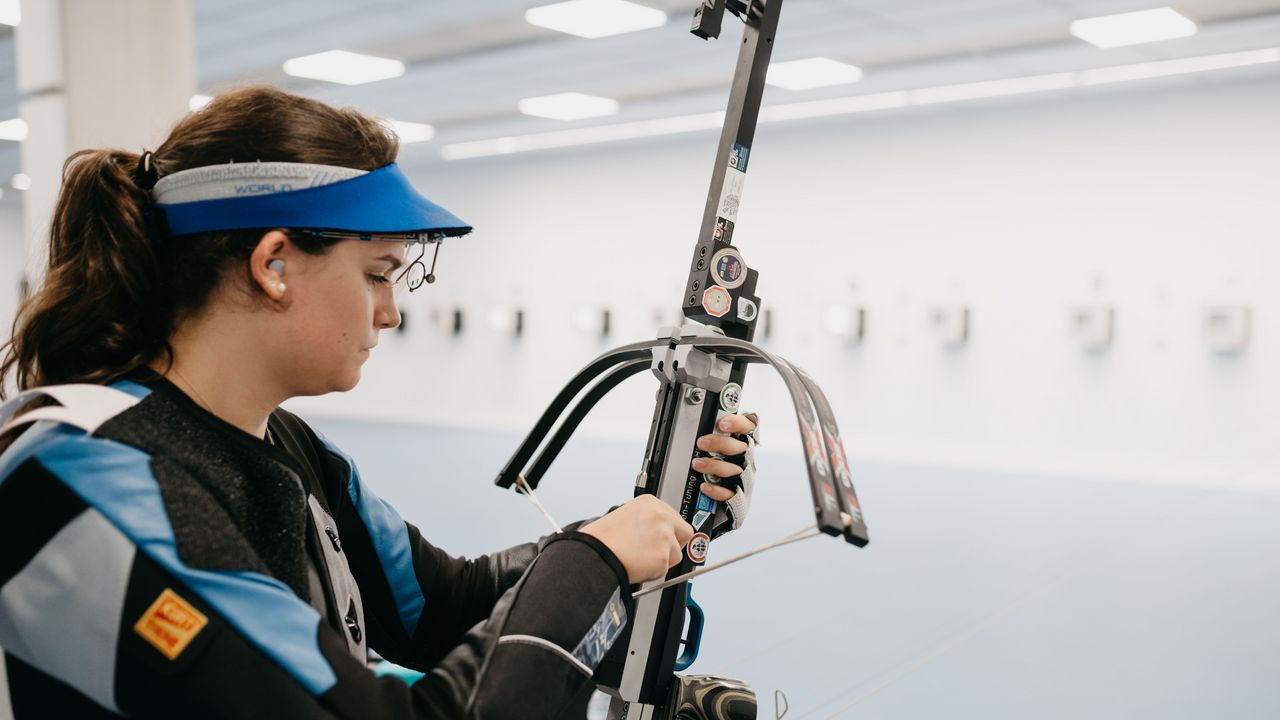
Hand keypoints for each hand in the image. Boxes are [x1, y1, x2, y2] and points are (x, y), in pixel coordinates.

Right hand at [580, 495, 694, 583]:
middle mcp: (660, 516)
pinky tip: (638, 566)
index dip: (669, 531)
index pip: (674, 517)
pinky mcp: (663, 556)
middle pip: (685, 532)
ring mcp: (664, 536)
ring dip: (662, 560)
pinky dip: (654, 572)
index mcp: (650, 503)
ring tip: (640, 559)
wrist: (594, 554)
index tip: (663, 538)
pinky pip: (666, 570)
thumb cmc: (603, 539)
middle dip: (674, 545)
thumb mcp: (626, 516)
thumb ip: (648, 521)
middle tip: (657, 552)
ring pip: (677, 554)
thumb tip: (659, 532)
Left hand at [692, 413, 757, 501]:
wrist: (722, 500)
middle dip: (720, 443)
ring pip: (734, 470)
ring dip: (714, 466)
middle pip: (739, 448)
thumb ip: (713, 435)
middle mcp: (746, 459)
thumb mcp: (718, 446)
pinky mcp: (739, 496)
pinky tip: (705, 486)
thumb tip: (694, 424)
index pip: (748, 427)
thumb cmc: (719, 465)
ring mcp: (744, 478)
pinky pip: (730, 493)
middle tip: (702, 443)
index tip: (722, 424)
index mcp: (743, 443)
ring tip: (697, 464)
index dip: (738, 424)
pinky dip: (717, 490)